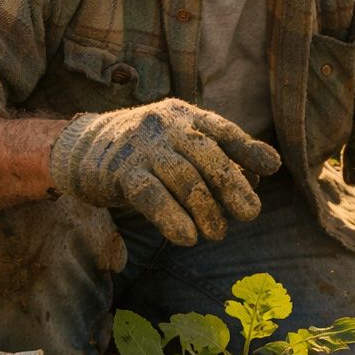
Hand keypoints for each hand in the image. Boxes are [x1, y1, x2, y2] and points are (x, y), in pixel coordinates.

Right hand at [49, 98, 281, 245]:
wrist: (82, 149)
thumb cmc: (145, 153)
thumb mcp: (181, 145)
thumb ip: (218, 156)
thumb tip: (260, 175)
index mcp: (186, 116)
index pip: (223, 130)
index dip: (248, 149)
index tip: (272, 168)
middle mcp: (166, 125)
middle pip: (208, 155)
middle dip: (232, 186)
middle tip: (250, 214)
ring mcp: (142, 147)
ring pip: (184, 178)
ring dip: (206, 210)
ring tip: (217, 234)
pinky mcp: (119, 172)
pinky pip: (151, 195)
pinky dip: (172, 218)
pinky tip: (187, 237)